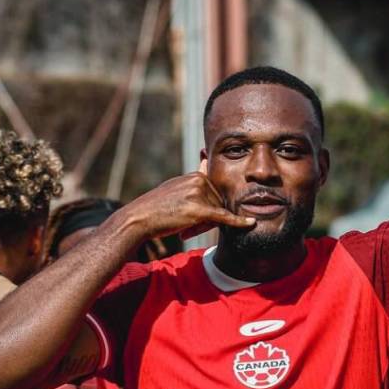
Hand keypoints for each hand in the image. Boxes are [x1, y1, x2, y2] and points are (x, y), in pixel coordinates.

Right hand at [122, 172, 254, 241]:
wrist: (138, 219)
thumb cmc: (157, 208)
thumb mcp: (176, 189)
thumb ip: (193, 182)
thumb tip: (205, 161)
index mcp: (195, 175)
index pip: (216, 193)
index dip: (209, 208)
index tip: (191, 216)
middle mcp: (198, 180)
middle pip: (218, 204)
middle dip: (208, 219)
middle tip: (185, 226)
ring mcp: (199, 194)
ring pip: (217, 214)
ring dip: (204, 226)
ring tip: (183, 228)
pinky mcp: (199, 209)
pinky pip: (224, 217)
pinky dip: (238, 222)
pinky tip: (250, 223)